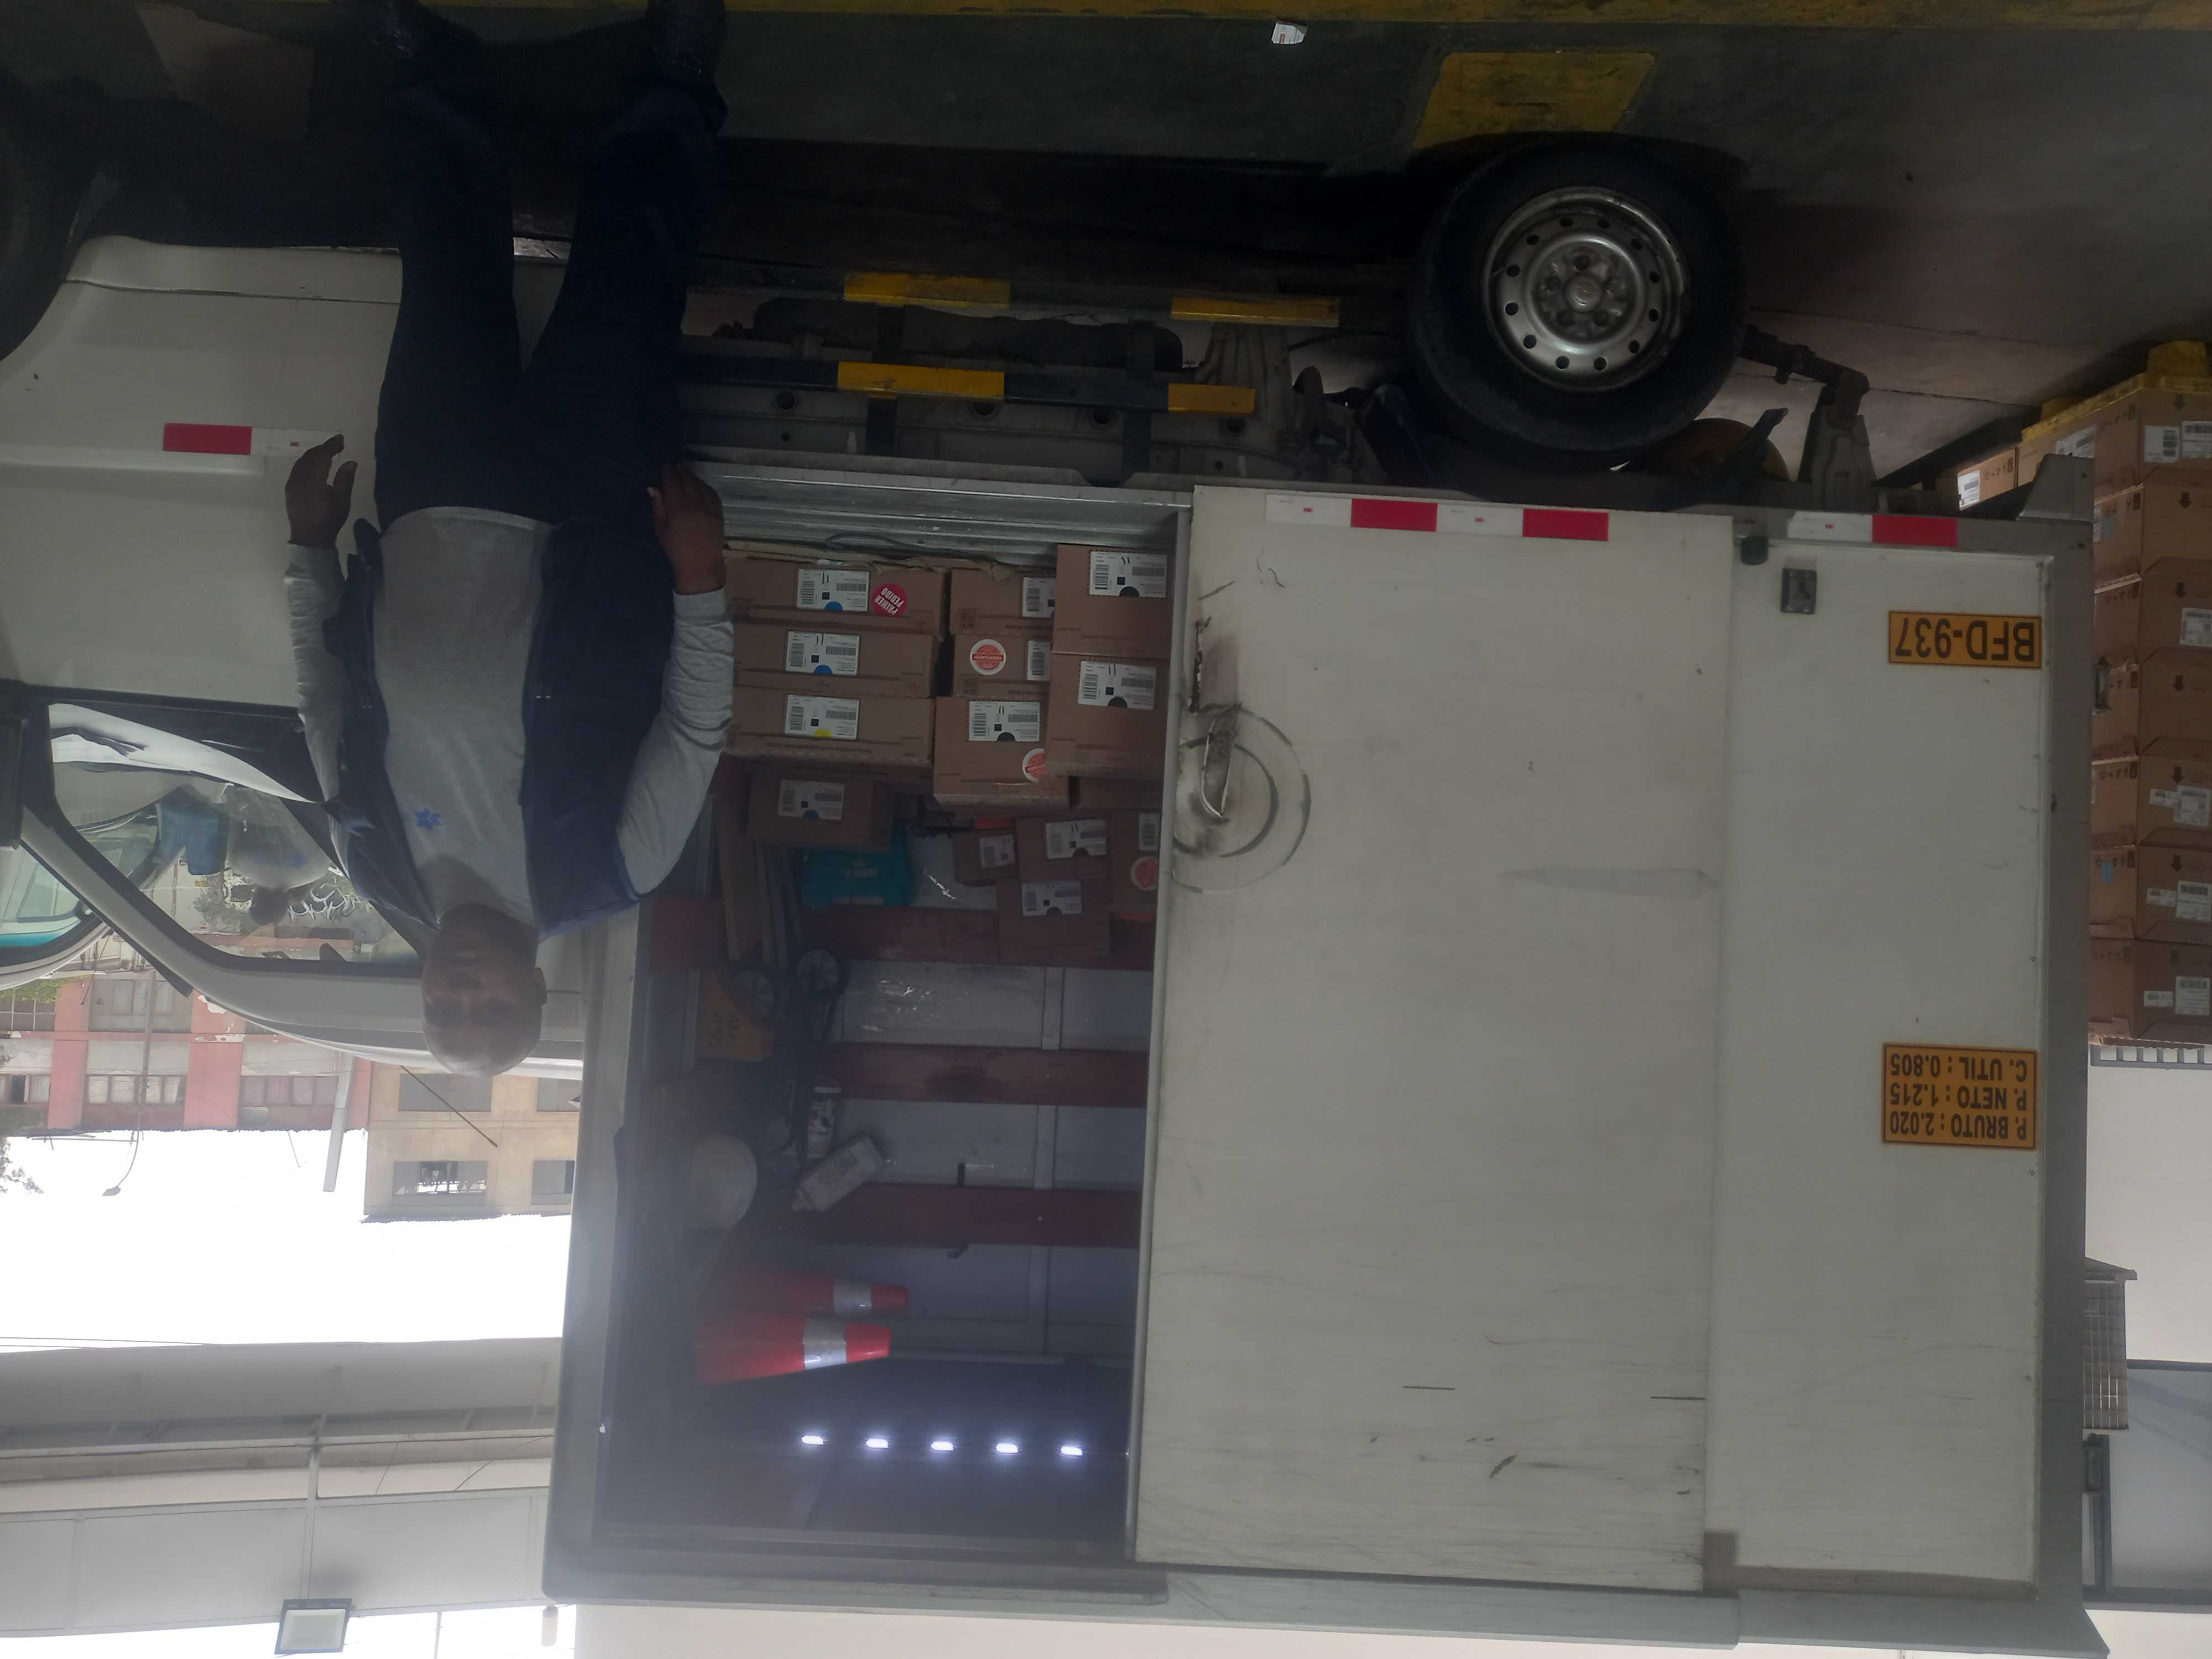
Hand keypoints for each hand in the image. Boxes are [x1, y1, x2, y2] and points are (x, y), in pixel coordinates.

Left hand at [285, 435, 356, 549]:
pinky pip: (297, 468)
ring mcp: (292, 483)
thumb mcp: (342, 502)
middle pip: (310, 456)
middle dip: (323, 447)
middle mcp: (299, 479)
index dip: (331, 446)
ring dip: (315, 453)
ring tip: (327, 451)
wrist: (309, 538)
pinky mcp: (289, 487)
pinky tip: (314, 463)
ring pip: (302, 461)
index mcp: (313, 482)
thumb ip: (345, 480)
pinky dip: (307, 461)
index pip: (321, 457)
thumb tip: (350, 462)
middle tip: (337, 443)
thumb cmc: (328, 521)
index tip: (341, 439)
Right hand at [649, 463, 725, 594]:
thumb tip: (653, 487)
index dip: (668, 473)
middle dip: (681, 471)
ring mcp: (709, 508)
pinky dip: (705, 486)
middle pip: (687, 480)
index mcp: (677, 510)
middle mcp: (694, 505)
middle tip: (677, 466)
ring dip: (693, 477)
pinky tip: (700, 485)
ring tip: (687, 474)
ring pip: (700, 485)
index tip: (666, 467)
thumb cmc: (676, 549)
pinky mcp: (719, 513)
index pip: (672, 483)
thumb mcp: (661, 529)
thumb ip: (658, 506)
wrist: (700, 564)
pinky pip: (712, 493)